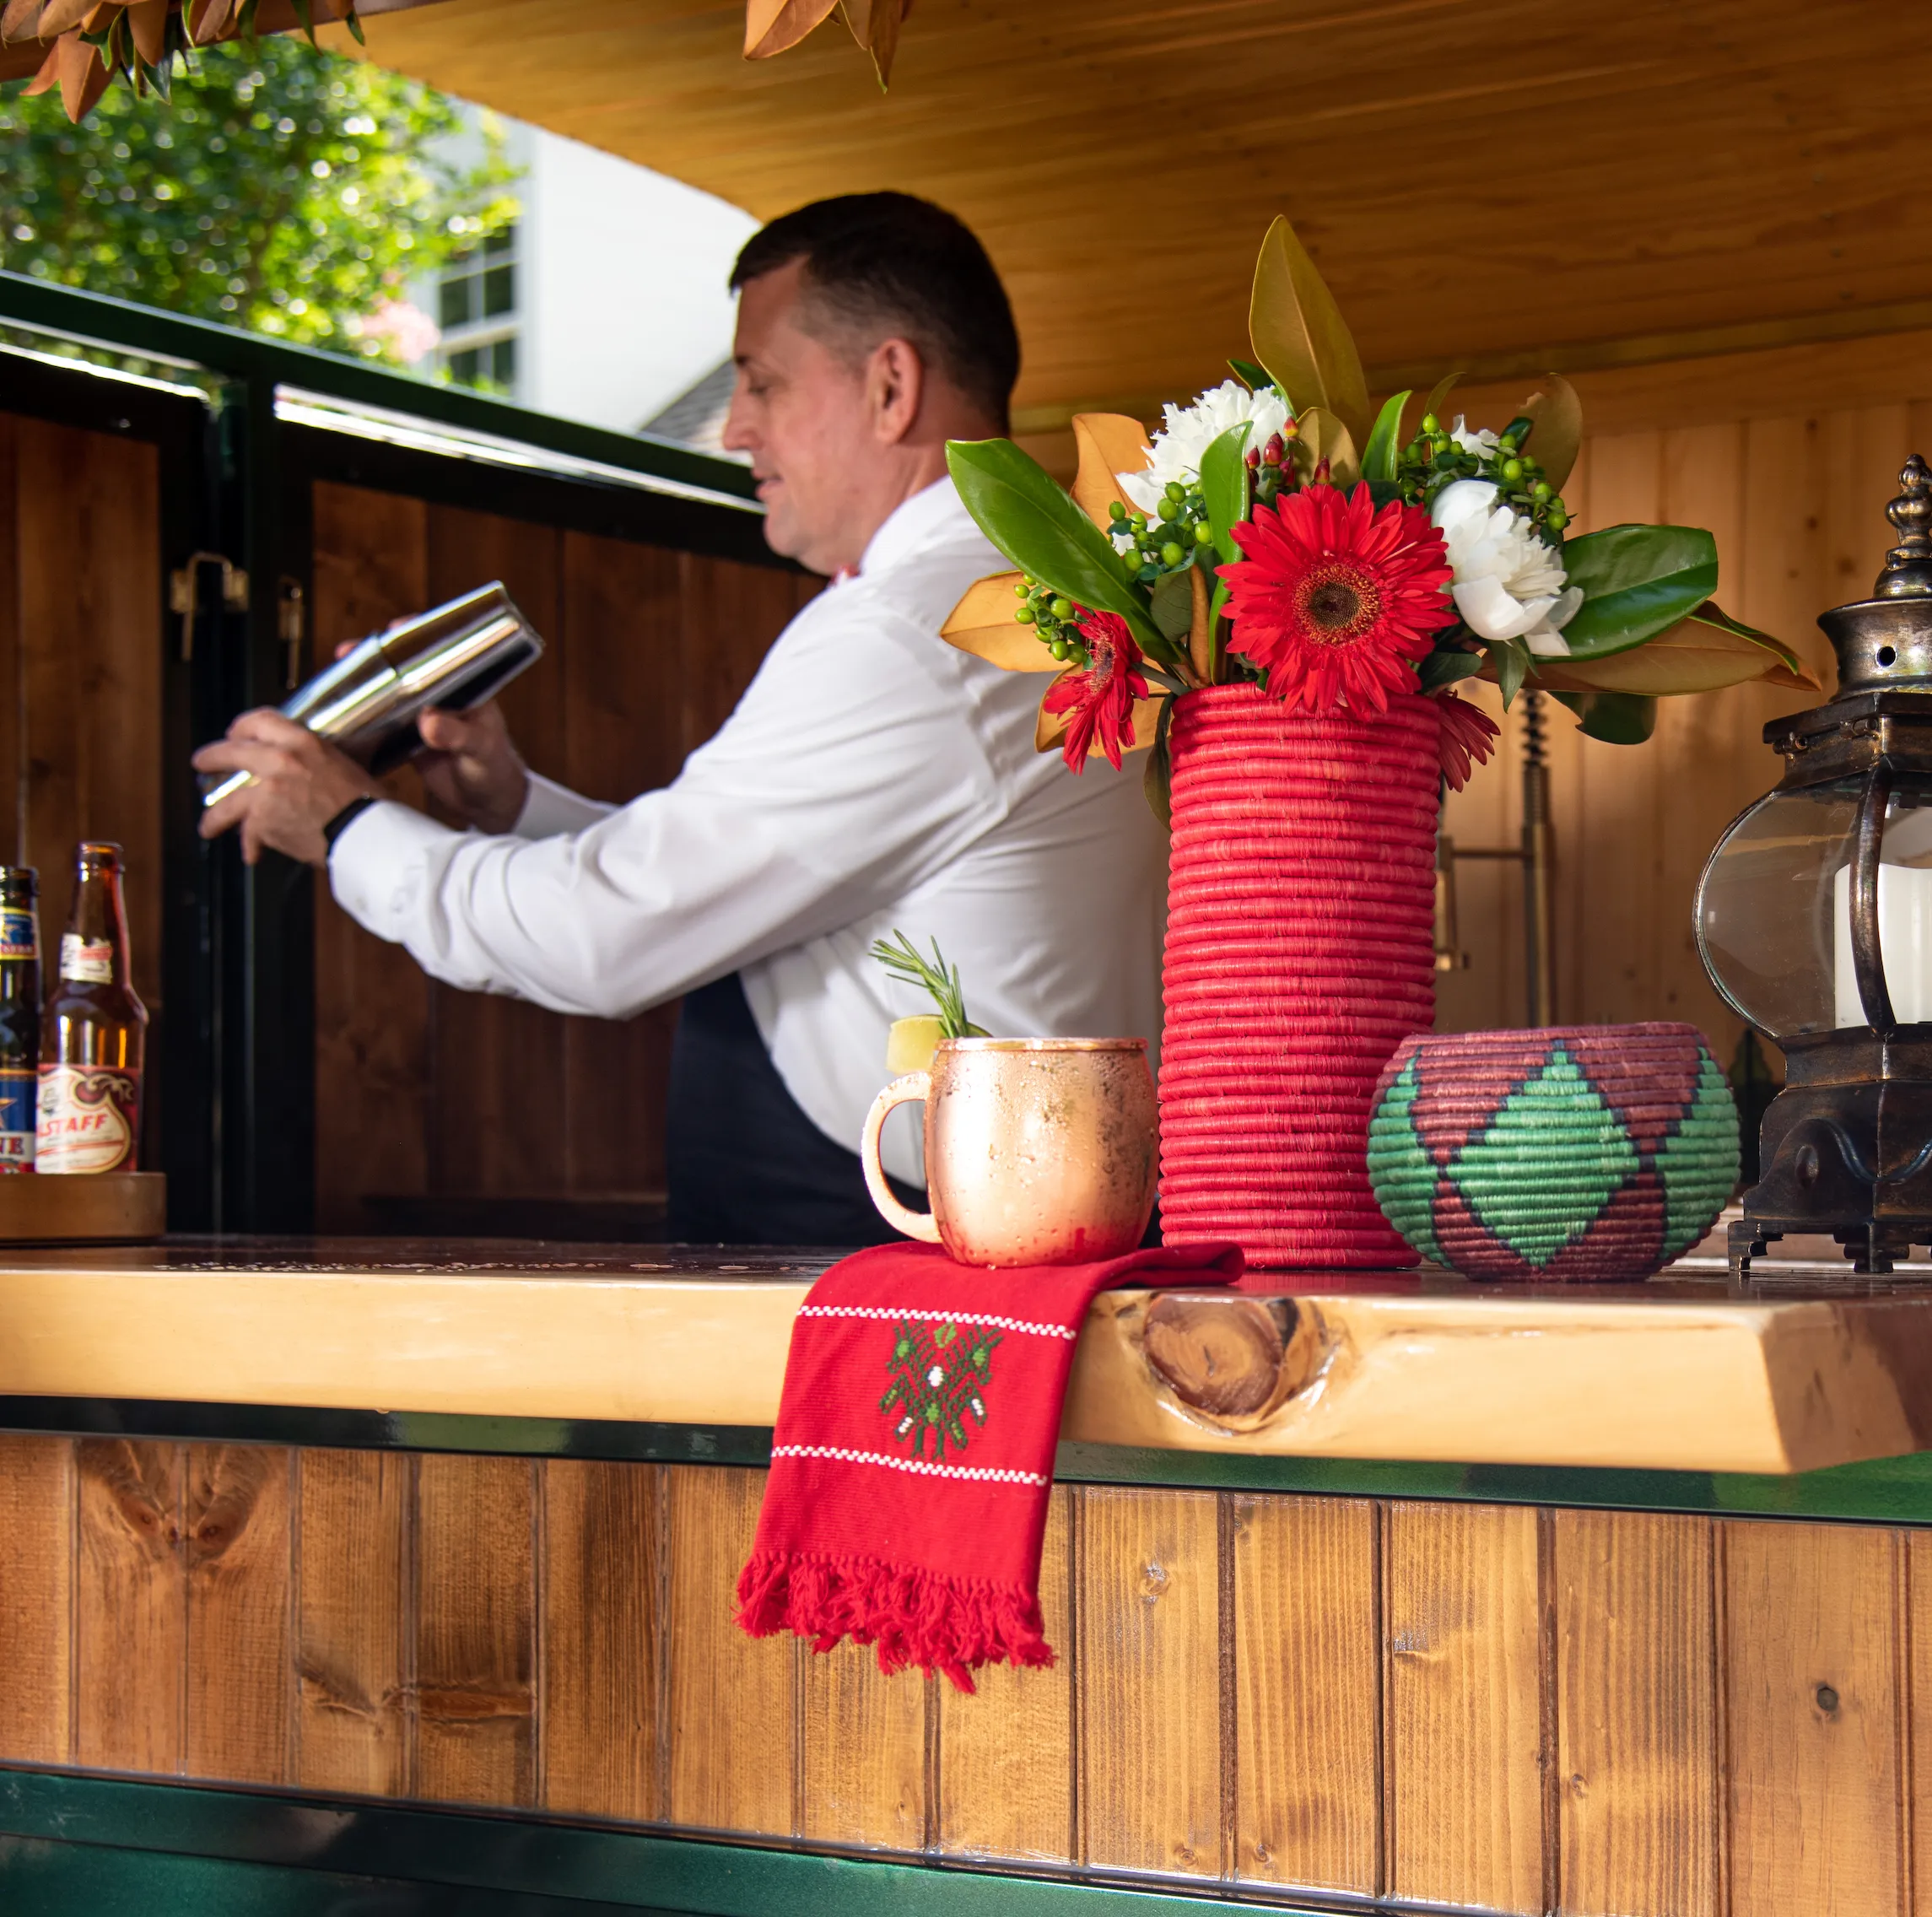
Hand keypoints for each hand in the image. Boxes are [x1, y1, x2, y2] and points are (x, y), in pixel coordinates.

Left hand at [193, 711, 378, 866]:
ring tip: (209, 826)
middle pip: (230, 753)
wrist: (366, 834)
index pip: (260, 720)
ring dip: (215, 816)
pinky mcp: (262, 821)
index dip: (242, 726)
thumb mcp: (346, 766)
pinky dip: (251, 845)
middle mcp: (278, 760)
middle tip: (202, 762)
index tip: (235, 734)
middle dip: (211, 758)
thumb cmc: (368, 803)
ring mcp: (266, 792)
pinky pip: (249, 834)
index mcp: (303, 742)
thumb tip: (317, 771)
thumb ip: (320, 763)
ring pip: (227, 803)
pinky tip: (253, 855)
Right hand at [332, 637, 528, 832]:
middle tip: (349, 654)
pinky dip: (362, 720)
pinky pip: (379, 725)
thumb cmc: (495, 767)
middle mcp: (437, 697)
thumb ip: (457, 734)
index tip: (394, 629)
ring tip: (335, 680)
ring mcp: (418, 717)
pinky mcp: (404, 740)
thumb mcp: (480, 747)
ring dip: (364, 688)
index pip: (437, 652)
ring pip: (387, 695)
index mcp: (462, 688)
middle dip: (376, 659)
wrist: (489, 802)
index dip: (415, 637)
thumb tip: (428, 721)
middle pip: (403, 669)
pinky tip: (339, 717)